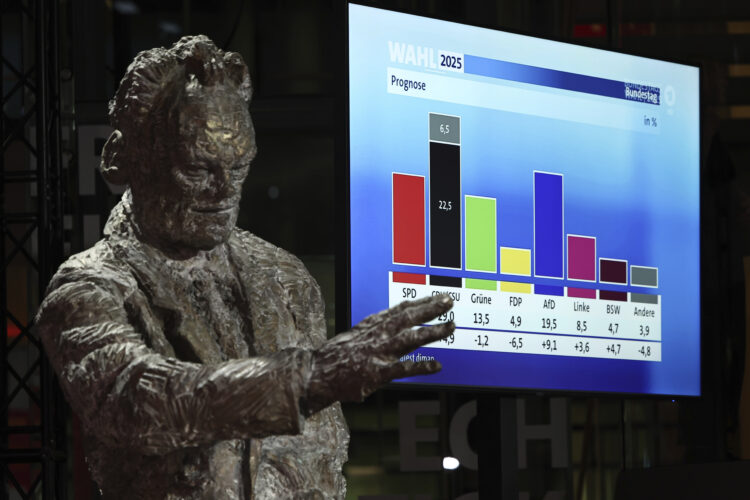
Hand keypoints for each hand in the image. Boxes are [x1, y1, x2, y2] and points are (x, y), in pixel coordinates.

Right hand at [302, 295, 453, 415]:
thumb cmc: (333, 357)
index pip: (400, 310)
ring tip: (450, 327)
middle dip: (430, 308)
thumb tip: (389, 319)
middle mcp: (377, 335)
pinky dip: (421, 366)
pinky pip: (404, 368)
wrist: (316, 374)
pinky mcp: (377, 373)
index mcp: (371, 326)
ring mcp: (378, 353)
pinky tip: (437, 365)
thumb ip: (373, 328)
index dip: (420, 303)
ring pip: (410, 338)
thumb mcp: (354, 335)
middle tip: (448, 301)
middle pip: (408, 317)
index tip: (437, 297)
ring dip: (432, 332)